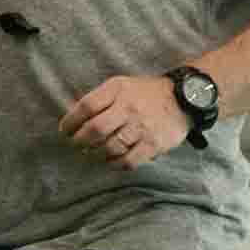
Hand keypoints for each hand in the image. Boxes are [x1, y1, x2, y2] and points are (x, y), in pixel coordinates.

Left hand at [59, 75, 185, 169]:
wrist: (184, 99)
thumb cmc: (146, 94)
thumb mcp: (122, 85)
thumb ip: (100, 99)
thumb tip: (74, 118)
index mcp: (118, 89)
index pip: (86, 106)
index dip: (71, 121)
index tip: (65, 130)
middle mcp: (129, 107)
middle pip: (95, 129)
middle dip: (80, 141)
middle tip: (77, 145)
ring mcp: (142, 127)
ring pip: (110, 147)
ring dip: (95, 154)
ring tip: (92, 154)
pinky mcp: (154, 144)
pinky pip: (128, 160)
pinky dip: (115, 164)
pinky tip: (111, 162)